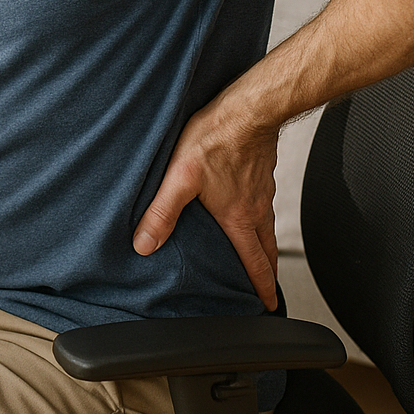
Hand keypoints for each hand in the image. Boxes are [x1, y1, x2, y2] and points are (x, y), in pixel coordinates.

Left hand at [132, 96, 280, 310]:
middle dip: (267, 272)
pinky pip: (265, 204)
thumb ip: (162, 212)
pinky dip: (261, 218)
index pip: (255, 262)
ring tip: (258, 254)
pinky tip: (248, 208)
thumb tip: (145, 244)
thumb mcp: (180, 177)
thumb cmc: (216, 137)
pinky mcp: (262, 172)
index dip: (262, 287)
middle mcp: (256, 208)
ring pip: (267, 227)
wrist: (248, 107)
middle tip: (266, 288)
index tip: (268, 305)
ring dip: (264, 246)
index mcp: (239, 217)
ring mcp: (262, 190)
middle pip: (267, 250)